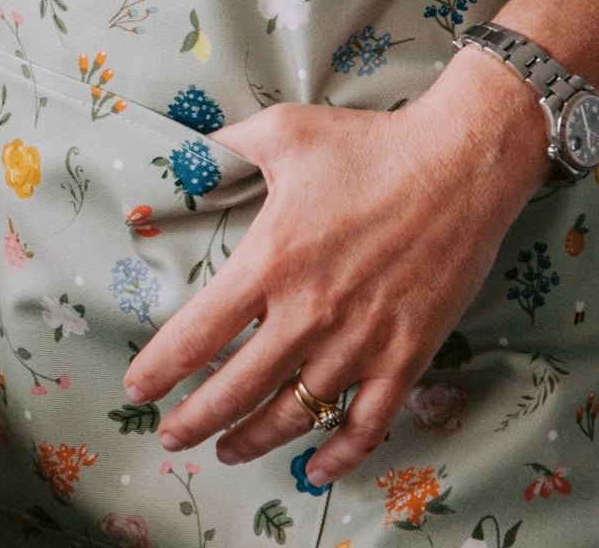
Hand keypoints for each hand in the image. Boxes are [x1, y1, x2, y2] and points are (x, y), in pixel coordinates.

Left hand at [121, 50, 552, 484]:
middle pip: (235, 388)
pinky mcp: (406, 355)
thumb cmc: (369, 144)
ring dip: (252, 440)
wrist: (461, 164)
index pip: (197, 333)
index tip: (137, 388)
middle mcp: (309, 313)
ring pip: (293, 415)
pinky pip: (368, 424)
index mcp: (271, 261)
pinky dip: (338, 455)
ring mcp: (360, 342)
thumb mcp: (283, 131)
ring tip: (226, 450)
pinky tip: (315, 469)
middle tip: (170, 435)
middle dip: (193, 420)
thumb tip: (183, 155)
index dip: (160, 369)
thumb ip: (225, 147)